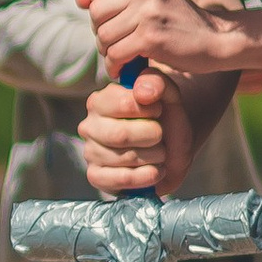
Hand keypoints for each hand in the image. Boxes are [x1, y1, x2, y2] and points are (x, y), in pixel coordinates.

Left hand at [77, 0, 242, 80]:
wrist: (216, 39)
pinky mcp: (151, 37)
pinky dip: (115, 66)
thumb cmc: (178, 21)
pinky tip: (125, 69)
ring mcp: (148, 11)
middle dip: (101, 34)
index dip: (100, 16)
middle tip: (116, 46)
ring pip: (103, 36)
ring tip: (122, 58)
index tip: (114, 28)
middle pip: (96, 14)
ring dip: (108, 53)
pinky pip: (115, 54)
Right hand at [79, 63, 199, 196]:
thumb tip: (142, 93)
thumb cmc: (165, 119)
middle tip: (162, 135)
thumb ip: (157, 82)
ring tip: (160, 152)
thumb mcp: (168, 95)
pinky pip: (119, 180)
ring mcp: (90, 152)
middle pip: (120, 135)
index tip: (160, 110)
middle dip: (152, 136)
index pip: (123, 104)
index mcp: (100, 101)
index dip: (149, 109)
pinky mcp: (96, 177)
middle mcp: (89, 126)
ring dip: (154, 157)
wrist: (173, 147)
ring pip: (124, 158)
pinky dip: (145, 177)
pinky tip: (155, 171)